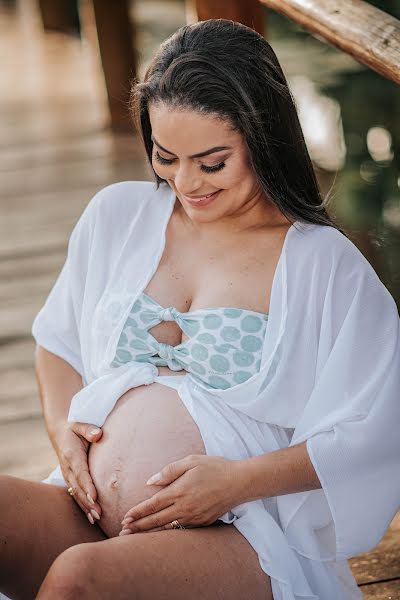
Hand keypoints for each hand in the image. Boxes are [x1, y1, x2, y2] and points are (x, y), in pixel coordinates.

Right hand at [56, 422, 102, 524]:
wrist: (60, 433)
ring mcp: (67, 475)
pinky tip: (92, 517)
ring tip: (97, 518)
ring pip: (76, 494)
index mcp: (71, 455)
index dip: (87, 485)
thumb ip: (88, 429)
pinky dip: (83, 506)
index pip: (81, 472)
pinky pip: (76, 494)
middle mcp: (68, 467)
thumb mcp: (80, 425)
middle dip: (88, 502)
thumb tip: (97, 434)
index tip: (94, 497)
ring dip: (86, 507)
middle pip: (78, 487)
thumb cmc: (74, 428)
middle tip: (99, 513)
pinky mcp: (70, 479)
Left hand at [119, 455, 244, 534]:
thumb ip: (169, 471)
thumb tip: (151, 482)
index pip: (153, 504)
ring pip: (167, 528)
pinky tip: (160, 533)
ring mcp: (194, 517)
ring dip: (150, 532)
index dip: (138, 512)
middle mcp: (185, 507)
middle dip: (138, 527)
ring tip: (136, 536)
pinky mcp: (203, 522)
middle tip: (123, 533)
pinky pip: (181, 529)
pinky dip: (168, 532)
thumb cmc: (215, 468)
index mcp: (179, 491)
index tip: (125, 518)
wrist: (239, 482)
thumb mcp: (191, 461)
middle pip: (156, 520)